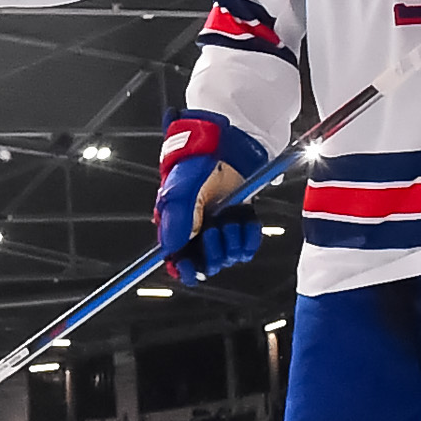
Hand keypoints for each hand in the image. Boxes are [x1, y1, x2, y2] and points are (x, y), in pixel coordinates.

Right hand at [153, 112, 267, 282]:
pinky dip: (249, 238)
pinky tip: (245, 222)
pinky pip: (248, 247)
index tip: (190, 269)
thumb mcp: (178, 197)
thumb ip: (174, 226)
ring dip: (231, 242)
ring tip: (230, 220)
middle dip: (211, 252)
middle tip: (213, 230)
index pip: (179, 262)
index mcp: (179, 230)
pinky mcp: (241, 224)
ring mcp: (222, 229)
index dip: (184, 270)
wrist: (224, 150)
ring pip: (228, 257)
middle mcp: (200, 233)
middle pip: (206, 265)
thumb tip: (171, 252)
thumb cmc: (194, 169)